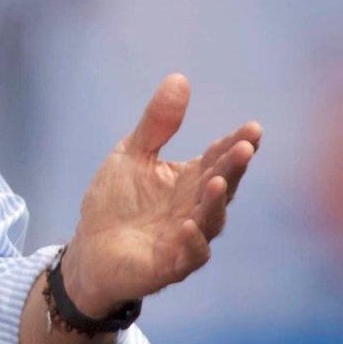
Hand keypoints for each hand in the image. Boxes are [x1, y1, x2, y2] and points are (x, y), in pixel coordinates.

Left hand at [62, 74, 260, 316]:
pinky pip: (190, 255)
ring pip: (212, 220)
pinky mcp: (169, 265)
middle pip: (222, 185)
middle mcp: (196, 208)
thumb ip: (157, 123)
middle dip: (235, 167)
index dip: (236, 144)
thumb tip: (179, 78)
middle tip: (245, 147)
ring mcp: (186, 238)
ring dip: (216, 201)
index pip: (219, 158)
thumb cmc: (115, 202)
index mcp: (190, 180)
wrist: (89, 251)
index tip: (253, 128)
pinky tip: (190, 224)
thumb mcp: (132, 154)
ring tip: (218, 180)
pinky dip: (193, 241)